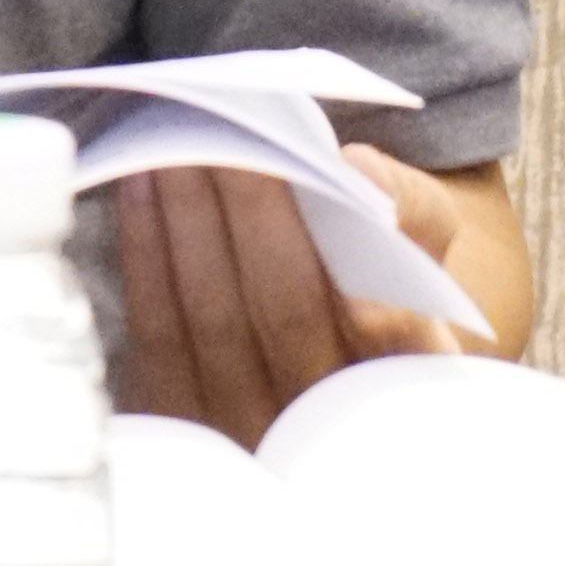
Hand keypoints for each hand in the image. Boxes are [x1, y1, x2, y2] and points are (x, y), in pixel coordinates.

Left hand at [107, 153, 492, 448]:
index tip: (292, 160)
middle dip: (246, 209)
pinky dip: (147, 260)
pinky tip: (140, 192)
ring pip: (214, 325)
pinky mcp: (189, 430)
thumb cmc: (385, 281)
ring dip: (186, 225)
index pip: (385, 323)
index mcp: (419, 381)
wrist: (337, 351)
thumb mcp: (423, 244)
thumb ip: (409, 207)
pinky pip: (159, 343)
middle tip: (215, 126)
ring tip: (170, 144)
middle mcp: (337, 429)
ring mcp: (257, 439)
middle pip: (283, 312)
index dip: (334, 244)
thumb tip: (359, 171)